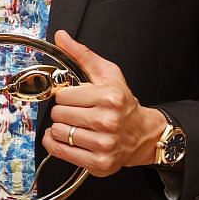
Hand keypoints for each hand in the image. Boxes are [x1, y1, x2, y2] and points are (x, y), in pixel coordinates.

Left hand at [43, 29, 162, 175]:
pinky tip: (68, 138)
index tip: (77, 98)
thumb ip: (82, 55)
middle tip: (79, 113)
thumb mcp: (108, 75)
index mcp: (109, 98)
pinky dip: (56, 144)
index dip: (66, 96)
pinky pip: (59, 151)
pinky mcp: (98, 163)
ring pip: (57, 133)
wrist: (143, 134)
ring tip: (77, 126)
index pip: (63, 96)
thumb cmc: (122, 103)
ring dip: (61, 129)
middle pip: (58, 114)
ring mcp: (104, 145)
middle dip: (64, 112)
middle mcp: (108, 122)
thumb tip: (61, 36)